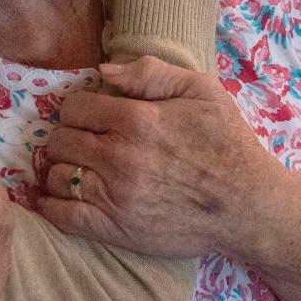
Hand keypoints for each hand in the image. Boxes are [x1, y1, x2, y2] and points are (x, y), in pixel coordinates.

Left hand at [38, 56, 284, 258]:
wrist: (250, 206)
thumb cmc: (227, 142)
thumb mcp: (200, 90)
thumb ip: (150, 73)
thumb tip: (103, 71)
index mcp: (136, 120)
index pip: (73, 108)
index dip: (78, 108)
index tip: (90, 116)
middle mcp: (119, 157)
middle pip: (60, 140)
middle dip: (68, 136)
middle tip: (84, 140)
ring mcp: (115, 196)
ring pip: (57, 175)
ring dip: (62, 169)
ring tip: (78, 167)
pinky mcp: (117, 229)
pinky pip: (64, 217)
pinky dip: (50, 206)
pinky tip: (52, 198)